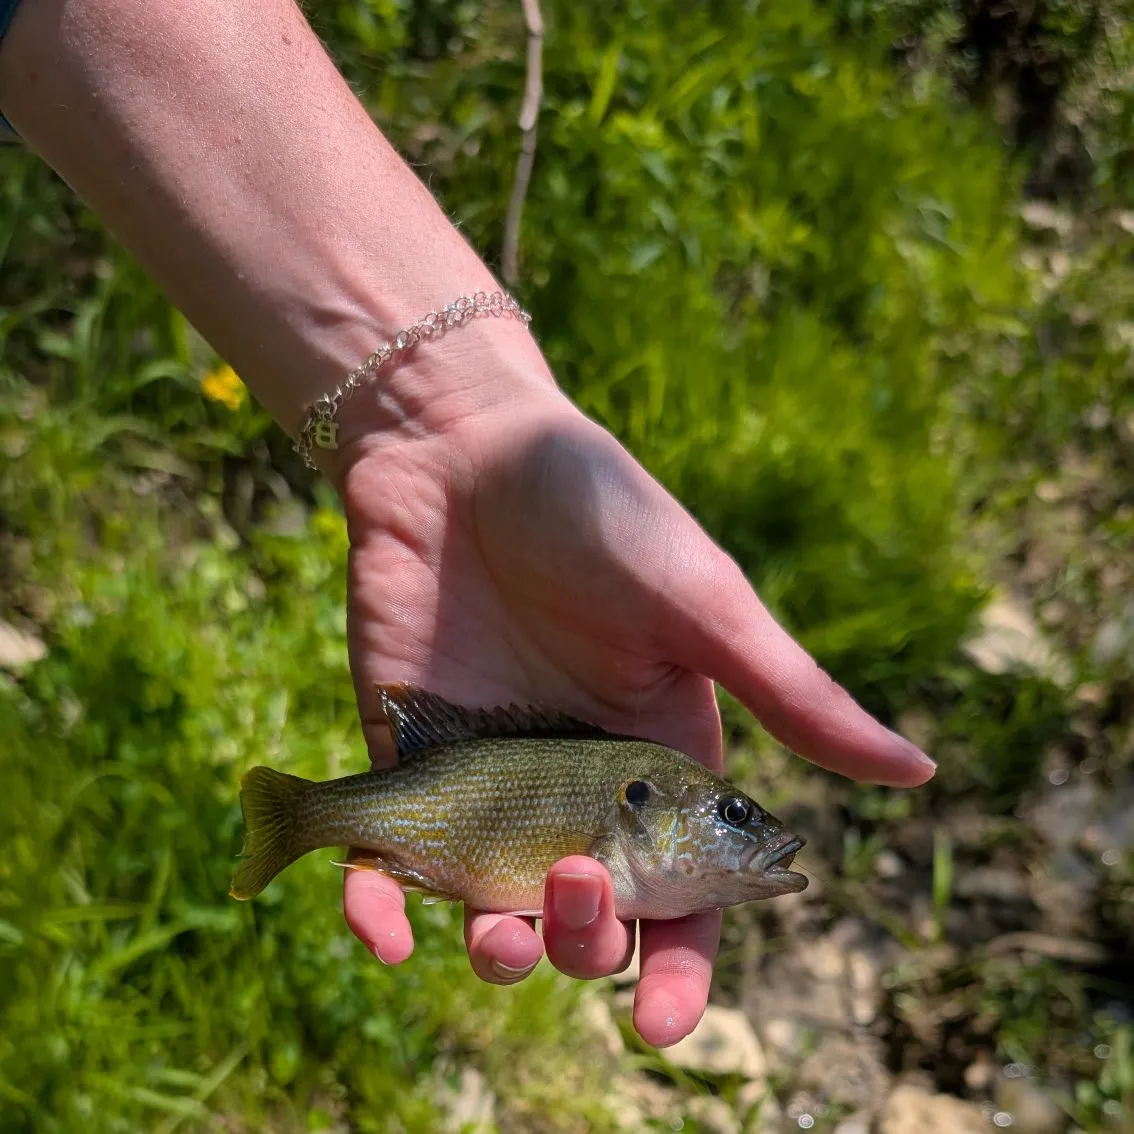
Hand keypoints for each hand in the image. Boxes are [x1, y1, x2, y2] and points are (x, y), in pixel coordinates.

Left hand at [336, 380, 933, 1047]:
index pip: (682, 898)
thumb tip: (920, 772)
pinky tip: (378, 925)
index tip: (659, 1026)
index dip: (676, 970)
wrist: (461, 446)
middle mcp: (576, 789)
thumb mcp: (701, 603)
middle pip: (588, 917)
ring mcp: (486, 780)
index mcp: (661, 763)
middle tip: (570, 886)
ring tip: (490, 930)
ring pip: (490, 911)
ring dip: (492, 948)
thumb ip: (793, 695)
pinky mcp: (406, 758)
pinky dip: (377, 910)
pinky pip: (385, 864)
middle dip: (584, 940)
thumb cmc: (597, 512)